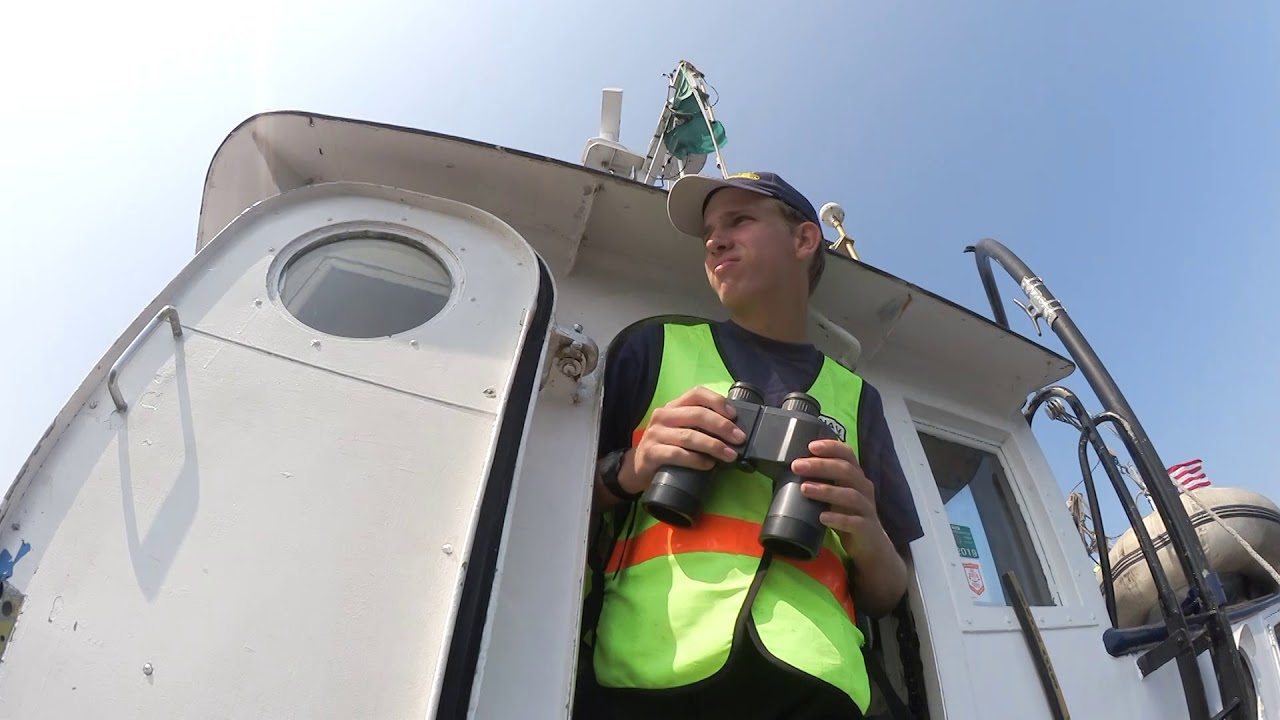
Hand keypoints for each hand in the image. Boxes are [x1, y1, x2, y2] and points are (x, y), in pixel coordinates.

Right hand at [622, 386, 746, 495]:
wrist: (638, 468)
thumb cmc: (666, 447)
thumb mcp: (680, 429)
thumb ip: (699, 425)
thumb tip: (733, 430)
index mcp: (673, 406)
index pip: (696, 393)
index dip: (717, 401)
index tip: (734, 415)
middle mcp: (663, 416)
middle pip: (697, 415)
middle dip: (722, 426)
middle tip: (739, 439)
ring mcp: (655, 434)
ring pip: (690, 436)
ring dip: (714, 446)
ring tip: (730, 455)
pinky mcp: (651, 453)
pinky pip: (678, 454)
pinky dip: (696, 460)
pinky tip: (708, 465)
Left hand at [794, 439, 889, 559]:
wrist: (870, 544)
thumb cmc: (848, 514)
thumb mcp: (837, 495)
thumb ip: (823, 482)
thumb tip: (793, 470)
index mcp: (856, 476)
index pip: (847, 454)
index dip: (831, 447)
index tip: (810, 446)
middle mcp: (863, 488)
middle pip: (846, 471)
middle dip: (820, 466)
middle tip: (797, 466)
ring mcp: (866, 508)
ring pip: (850, 495)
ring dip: (826, 490)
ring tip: (805, 489)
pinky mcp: (865, 528)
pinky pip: (853, 522)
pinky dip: (837, 518)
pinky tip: (822, 518)